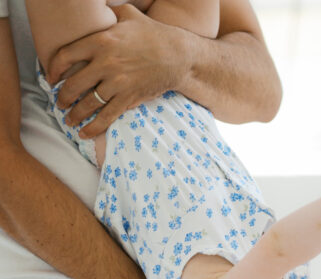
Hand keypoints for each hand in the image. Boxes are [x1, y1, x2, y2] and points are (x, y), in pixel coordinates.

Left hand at [47, 5, 179, 140]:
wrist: (178, 55)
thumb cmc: (153, 34)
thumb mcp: (128, 15)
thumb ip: (108, 15)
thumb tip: (97, 11)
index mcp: (101, 40)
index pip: (66, 56)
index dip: (54, 69)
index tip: (52, 78)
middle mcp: (105, 62)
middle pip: (74, 84)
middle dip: (63, 97)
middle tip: (59, 102)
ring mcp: (117, 83)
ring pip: (88, 103)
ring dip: (75, 114)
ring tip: (69, 120)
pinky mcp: (128, 98)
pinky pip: (107, 116)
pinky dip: (94, 127)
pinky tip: (85, 133)